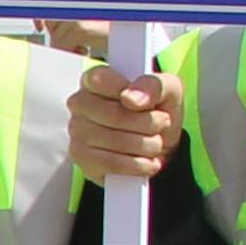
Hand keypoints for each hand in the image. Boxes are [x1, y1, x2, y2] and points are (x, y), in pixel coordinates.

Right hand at [70, 62, 181, 183]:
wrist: (158, 144)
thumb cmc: (156, 111)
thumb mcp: (168, 89)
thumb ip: (154, 85)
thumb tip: (132, 99)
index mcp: (96, 79)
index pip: (101, 79)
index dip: (127, 92)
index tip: (146, 103)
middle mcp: (80, 103)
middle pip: (114, 114)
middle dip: (148, 123)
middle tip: (161, 124)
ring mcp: (77, 132)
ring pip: (115, 141)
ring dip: (146, 145)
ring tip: (155, 143)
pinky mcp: (82, 159)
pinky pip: (112, 164)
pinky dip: (137, 165)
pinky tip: (147, 161)